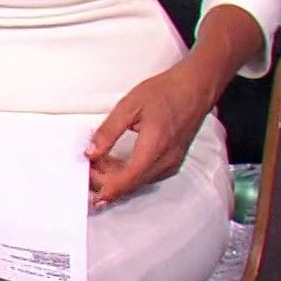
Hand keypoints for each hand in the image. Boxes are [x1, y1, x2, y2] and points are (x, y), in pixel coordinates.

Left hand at [85, 59, 219, 204]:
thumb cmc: (163, 92)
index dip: (107, 188)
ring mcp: (172, 163)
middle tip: (87, 170)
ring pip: (140, 181)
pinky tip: (116, 162)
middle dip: (107, 182)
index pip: (127, 179)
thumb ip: (108, 131)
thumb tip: (91, 152)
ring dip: (118, 178)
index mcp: (154, 147)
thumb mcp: (129, 106)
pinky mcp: (173, 162)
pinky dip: (130, 173)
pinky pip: (148, 176)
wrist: (194, 88)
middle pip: (132, 184)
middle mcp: (165, 161)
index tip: (89, 191)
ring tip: (97, 165)